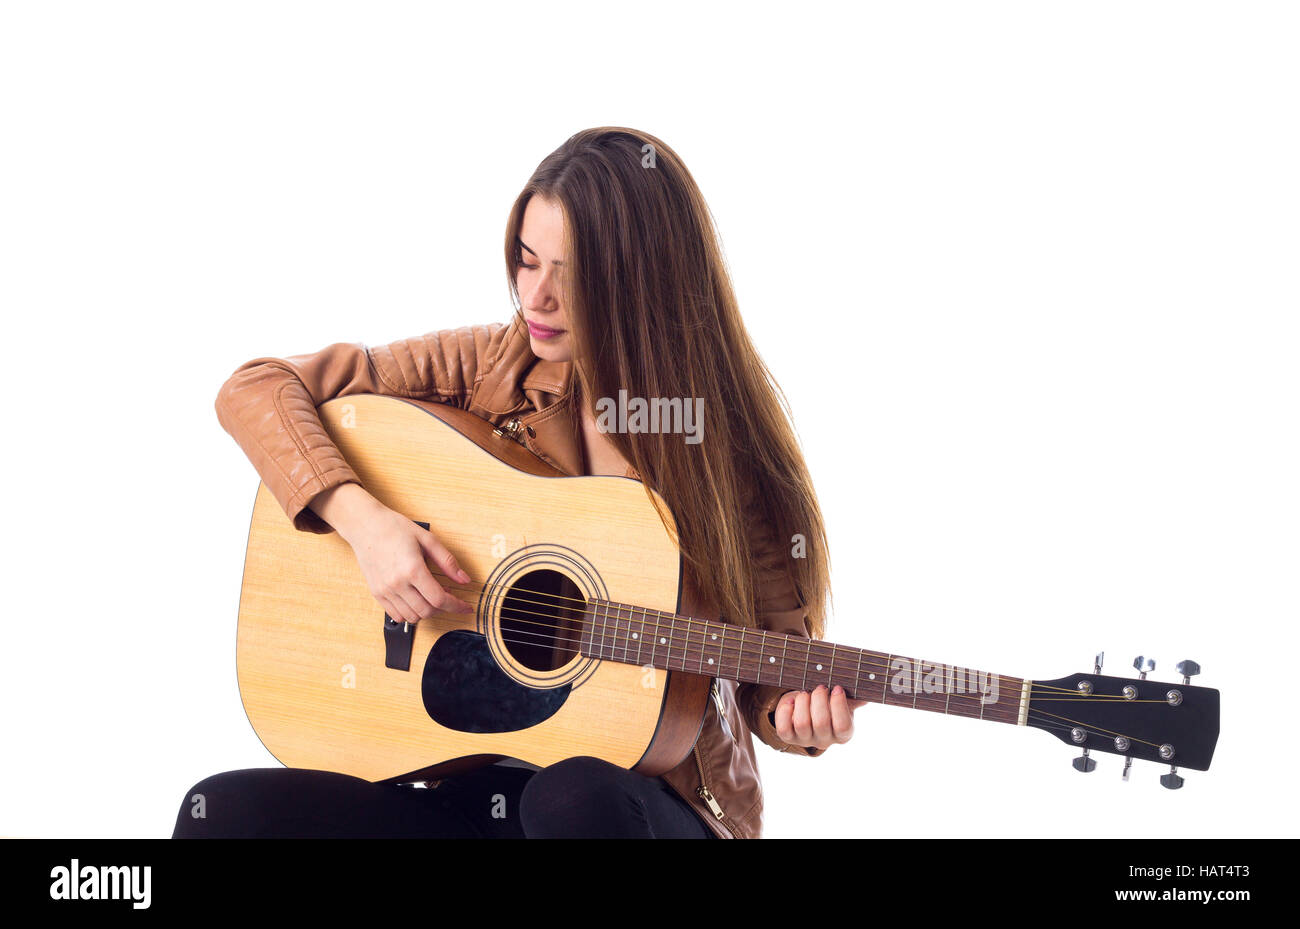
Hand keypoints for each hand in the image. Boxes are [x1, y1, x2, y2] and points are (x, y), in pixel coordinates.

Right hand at [345, 503, 475, 623]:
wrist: (365, 526)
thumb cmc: (394, 528)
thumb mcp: (427, 539)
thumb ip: (448, 562)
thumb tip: (465, 579)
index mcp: (412, 569)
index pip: (439, 599)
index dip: (456, 606)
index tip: (465, 607)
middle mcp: (397, 583)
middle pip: (427, 611)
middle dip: (443, 608)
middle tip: (448, 595)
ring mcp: (385, 590)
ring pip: (412, 617)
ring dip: (427, 611)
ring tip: (431, 595)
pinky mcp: (377, 593)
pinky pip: (396, 615)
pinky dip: (410, 613)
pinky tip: (416, 599)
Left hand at [773, 684, 867, 750]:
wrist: (809, 710)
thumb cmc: (830, 703)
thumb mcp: (844, 701)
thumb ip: (854, 699)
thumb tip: (865, 697)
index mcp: (843, 734)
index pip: (843, 726)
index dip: (839, 705)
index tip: (837, 688)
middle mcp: (824, 741)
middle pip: (821, 723)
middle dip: (819, 699)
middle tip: (820, 687)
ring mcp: (805, 740)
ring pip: (802, 724)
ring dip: (803, 702)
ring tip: (805, 692)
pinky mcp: (788, 737)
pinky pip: (783, 728)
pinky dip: (785, 711)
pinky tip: (791, 700)